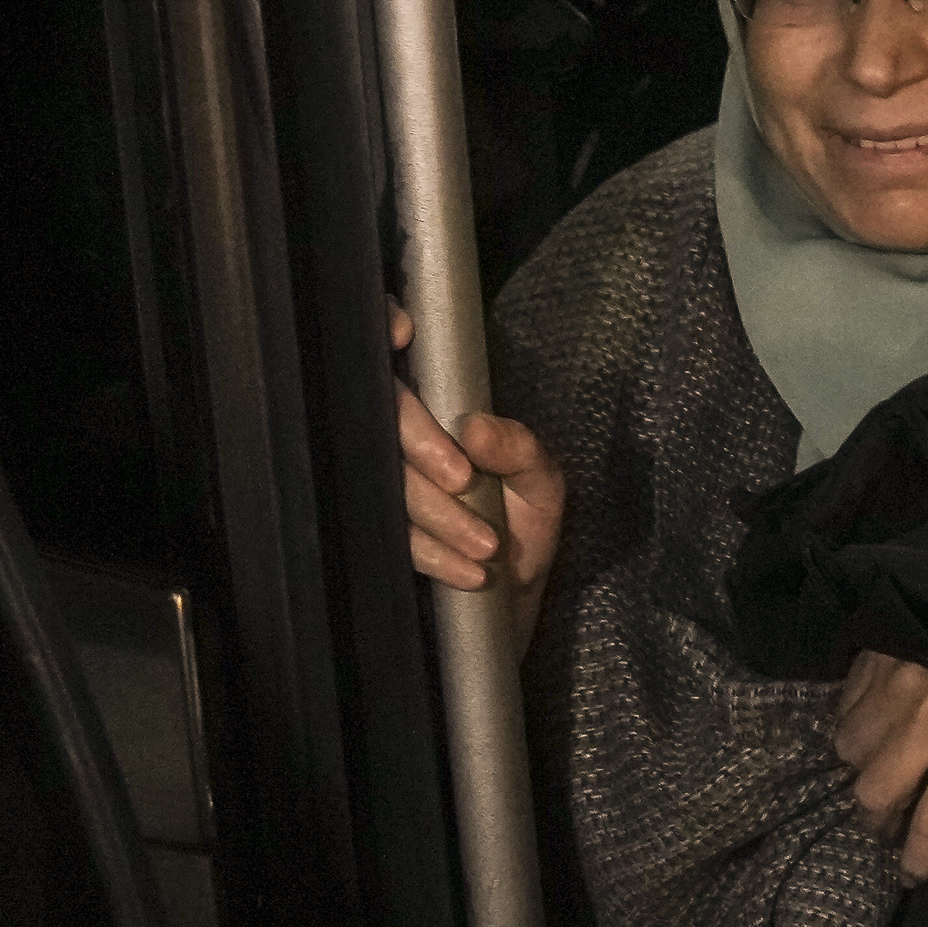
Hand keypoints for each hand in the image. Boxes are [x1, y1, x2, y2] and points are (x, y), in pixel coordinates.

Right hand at [396, 307, 565, 653]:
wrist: (512, 602)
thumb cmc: (525, 526)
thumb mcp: (543, 483)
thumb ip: (519, 449)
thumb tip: (473, 429)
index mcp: (441, 412)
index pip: (398, 356)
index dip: (385, 324)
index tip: (402, 335)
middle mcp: (406, 443)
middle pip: (385, 420)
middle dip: (420, 447)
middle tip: (463, 480)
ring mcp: (390, 487)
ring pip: (390, 484)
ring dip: (439, 516)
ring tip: (488, 545)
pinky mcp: (385, 534)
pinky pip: (396, 537)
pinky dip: (436, 554)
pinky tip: (471, 571)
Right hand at [831, 645, 927, 879]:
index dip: (917, 859)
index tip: (914, 874)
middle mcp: (925, 722)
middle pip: (872, 793)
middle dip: (881, 817)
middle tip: (895, 823)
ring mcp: (897, 680)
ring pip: (848, 746)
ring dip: (863, 766)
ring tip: (882, 771)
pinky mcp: (881, 645)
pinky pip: (844, 698)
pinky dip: (851, 716)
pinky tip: (871, 720)